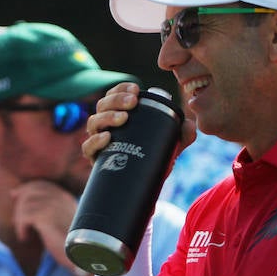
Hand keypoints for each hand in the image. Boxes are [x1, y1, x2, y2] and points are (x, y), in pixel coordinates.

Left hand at [10, 180, 79, 271]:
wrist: (83, 257)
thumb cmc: (70, 246)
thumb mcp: (60, 224)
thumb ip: (49, 213)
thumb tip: (23, 204)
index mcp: (66, 199)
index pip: (42, 185)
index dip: (26, 188)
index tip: (14, 195)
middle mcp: (61, 198)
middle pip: (31, 191)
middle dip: (19, 204)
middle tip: (16, 221)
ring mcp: (54, 206)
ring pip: (25, 204)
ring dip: (20, 219)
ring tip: (24, 234)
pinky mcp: (46, 217)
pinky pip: (25, 216)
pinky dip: (21, 228)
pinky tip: (25, 238)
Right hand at [81, 81, 195, 161]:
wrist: (144, 186)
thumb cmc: (153, 158)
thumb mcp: (169, 144)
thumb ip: (182, 134)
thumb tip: (189, 125)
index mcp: (119, 115)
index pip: (114, 95)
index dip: (121, 89)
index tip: (135, 89)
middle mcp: (105, 126)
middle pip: (102, 105)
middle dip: (115, 100)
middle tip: (132, 103)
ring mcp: (98, 141)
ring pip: (93, 122)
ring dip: (107, 117)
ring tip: (123, 118)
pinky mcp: (95, 159)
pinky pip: (87, 147)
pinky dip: (95, 140)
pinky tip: (107, 137)